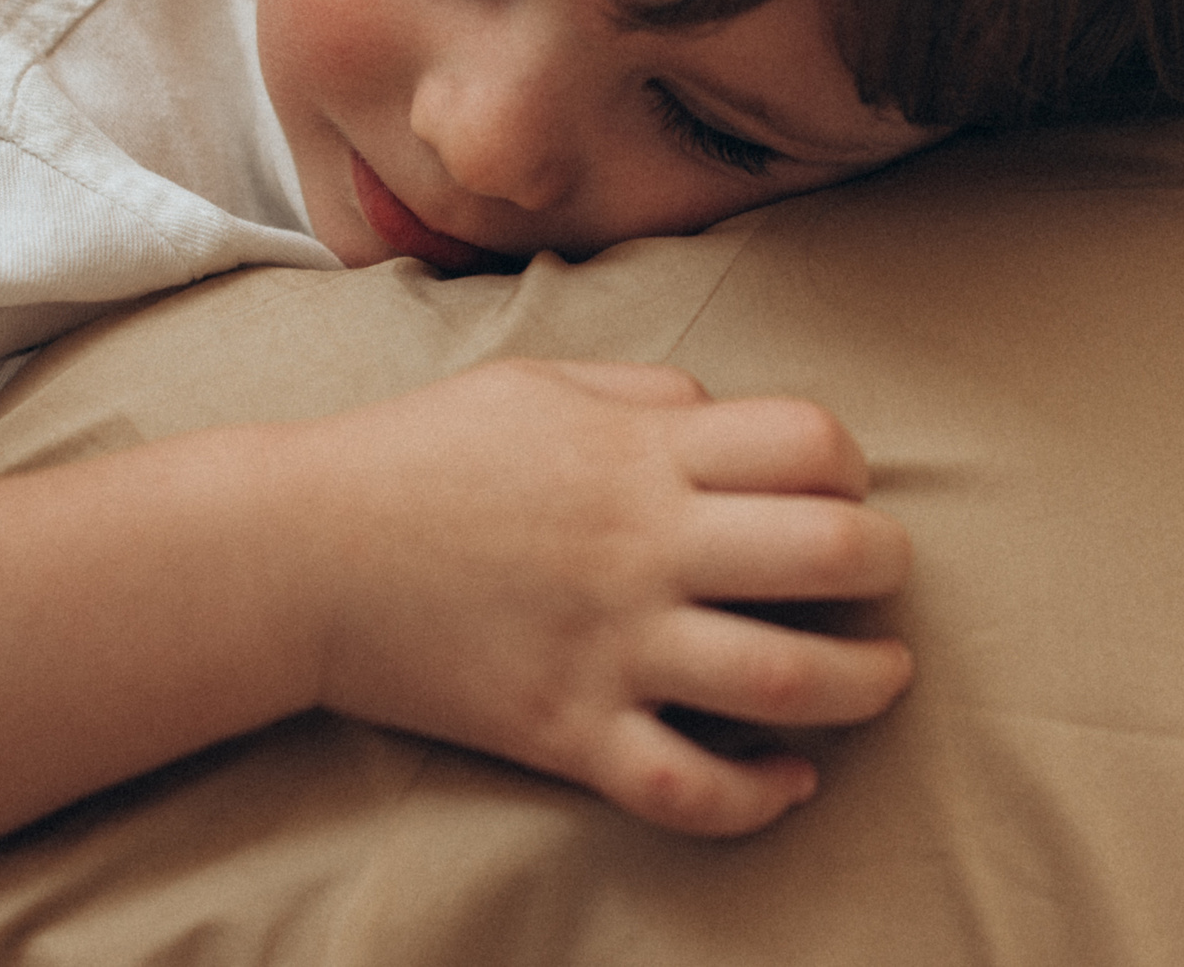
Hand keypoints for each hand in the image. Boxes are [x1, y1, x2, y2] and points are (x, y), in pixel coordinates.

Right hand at [288, 359, 913, 836]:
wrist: (298, 553)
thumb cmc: (420, 453)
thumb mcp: (540, 384)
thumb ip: (649, 394)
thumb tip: (729, 414)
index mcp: (640, 451)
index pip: (809, 441)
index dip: (848, 461)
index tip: (838, 484)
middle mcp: (641, 546)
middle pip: (831, 554)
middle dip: (885, 564)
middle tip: (879, 575)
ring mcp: (609, 646)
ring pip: (788, 682)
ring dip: (864, 684)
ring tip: (881, 677)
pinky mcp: (569, 732)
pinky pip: (691, 789)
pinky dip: (762, 798)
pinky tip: (793, 781)